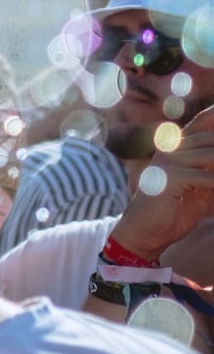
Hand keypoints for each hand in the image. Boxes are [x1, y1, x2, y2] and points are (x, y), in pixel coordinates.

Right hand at [110, 107, 213, 260]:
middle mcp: (171, 147)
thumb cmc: (175, 210)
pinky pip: (207, 179)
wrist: (146, 232)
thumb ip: (213, 172)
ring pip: (212, 157)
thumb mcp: (202, 188)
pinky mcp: (168, 178)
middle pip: (212, 139)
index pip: (204, 121)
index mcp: (178, 145)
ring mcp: (168, 160)